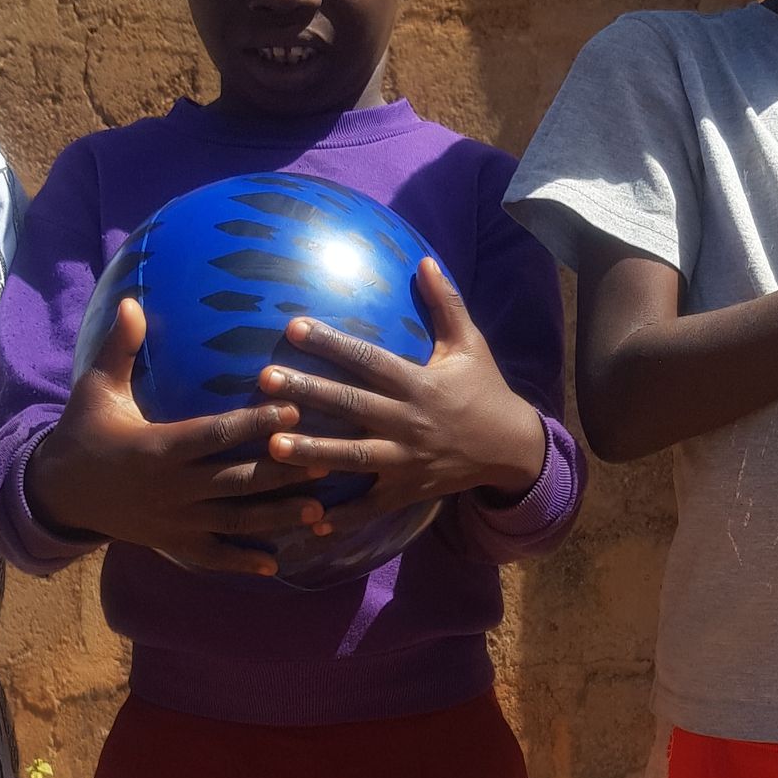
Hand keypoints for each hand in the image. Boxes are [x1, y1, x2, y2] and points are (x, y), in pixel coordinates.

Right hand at [24, 293, 319, 577]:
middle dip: (282, 472)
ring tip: (318, 511)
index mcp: (156, 449)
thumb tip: (132, 301)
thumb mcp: (96, 389)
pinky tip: (276, 563)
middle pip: (235, 481)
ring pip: (233, 521)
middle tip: (327, 460)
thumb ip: (119, 348)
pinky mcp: (171, 543)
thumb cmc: (84, 434)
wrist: (59, 493)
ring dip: (276, 518)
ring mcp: (173, 521)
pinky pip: (212, 556)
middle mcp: (170, 489)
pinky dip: (242, 562)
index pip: (214, 435)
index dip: (253, 424)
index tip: (291, 410)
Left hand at [255, 258, 547, 521]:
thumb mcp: (470, 344)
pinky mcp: (407, 491)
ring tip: (271, 446)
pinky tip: (309, 519)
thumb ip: (445, 303)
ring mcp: (406, 461)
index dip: (331, 343)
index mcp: (419, 383)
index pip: (369, 359)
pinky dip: (343, 516)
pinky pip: (371, 507)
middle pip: (351, 405)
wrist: (512, 449)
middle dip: (308, 392)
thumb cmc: (484, 390)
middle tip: (265, 380)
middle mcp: (409, 422)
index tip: (293, 326)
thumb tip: (423, 259)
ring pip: (352, 456)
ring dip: (312, 452)